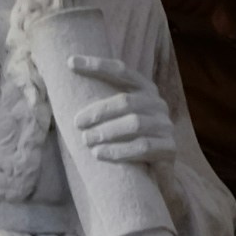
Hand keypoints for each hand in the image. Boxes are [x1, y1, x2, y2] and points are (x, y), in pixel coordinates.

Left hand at [64, 69, 178, 174]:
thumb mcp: (119, 118)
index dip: (96, 65)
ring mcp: (166, 125)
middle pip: (126, 101)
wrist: (157, 173)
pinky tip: (99, 154)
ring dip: (106, 132)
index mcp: (145, 89)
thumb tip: (66, 88)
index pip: (121, 70)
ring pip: (134, 124)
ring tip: (86, 140)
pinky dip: (118, 151)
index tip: (70, 62)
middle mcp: (158, 103)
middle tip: (77, 123)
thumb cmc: (129, 141)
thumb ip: (105, 104)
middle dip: (98, 111)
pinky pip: (142, 147)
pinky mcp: (169, 147)